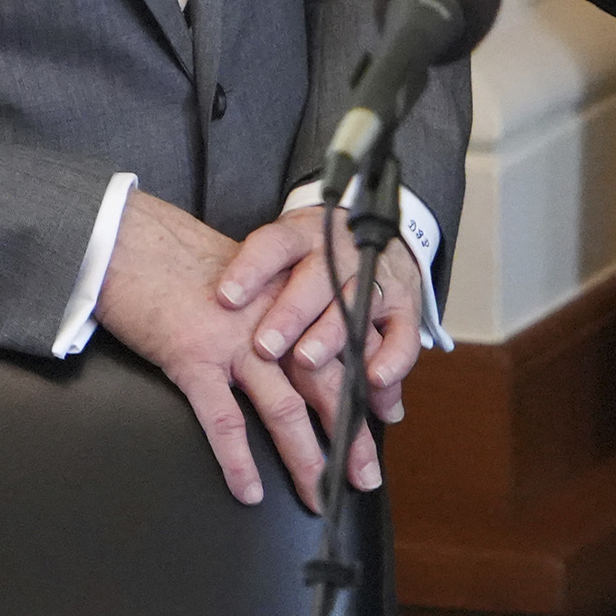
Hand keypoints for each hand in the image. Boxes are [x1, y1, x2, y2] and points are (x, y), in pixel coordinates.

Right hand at [93, 190, 362, 513]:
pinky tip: (250, 490)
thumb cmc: (182, 262)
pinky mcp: (194, 357)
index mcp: (289, 301)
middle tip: (364, 476)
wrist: (132, 241)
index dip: (367, 387)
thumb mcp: (246, 280)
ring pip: (284, 408)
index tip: (384, 420)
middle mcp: (272, 322)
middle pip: (325, 383)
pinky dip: (238, 460)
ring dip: (305, 457)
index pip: (342, 349)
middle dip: (349, 434)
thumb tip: (294, 351)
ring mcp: (235, 341)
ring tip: (319, 495)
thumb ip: (276, 311)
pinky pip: (223, 418)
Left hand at [218, 204, 426, 430]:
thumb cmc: (310, 258)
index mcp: (302, 237)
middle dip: (290, 313)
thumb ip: (255, 279)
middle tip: (264, 345)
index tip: (225, 297)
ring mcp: (374, 277)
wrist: (371, 234)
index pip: (274, 245)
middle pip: (315, 280)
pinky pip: (403, 333)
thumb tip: (210, 308)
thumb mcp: (283, 254)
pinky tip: (374, 380)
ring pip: (355, 304)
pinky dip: (392, 359)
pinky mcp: (404, 303)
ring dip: (331, 336)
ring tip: (308, 361)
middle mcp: (338, 254)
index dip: (250, 270)